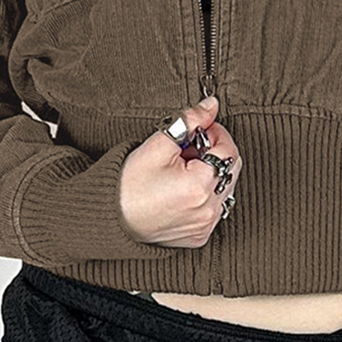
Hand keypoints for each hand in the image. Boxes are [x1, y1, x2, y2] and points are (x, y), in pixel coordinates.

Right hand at [119, 96, 242, 247]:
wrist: (111, 218)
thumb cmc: (129, 185)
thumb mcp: (158, 145)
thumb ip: (189, 121)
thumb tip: (211, 105)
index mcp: (200, 187)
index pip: (229, 150)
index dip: (215, 133)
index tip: (198, 130)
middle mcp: (208, 210)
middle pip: (230, 168)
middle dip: (213, 152)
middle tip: (187, 149)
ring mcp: (205, 225)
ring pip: (224, 187)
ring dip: (210, 172)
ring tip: (182, 169)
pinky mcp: (199, 235)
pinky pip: (214, 207)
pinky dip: (205, 193)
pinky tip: (182, 188)